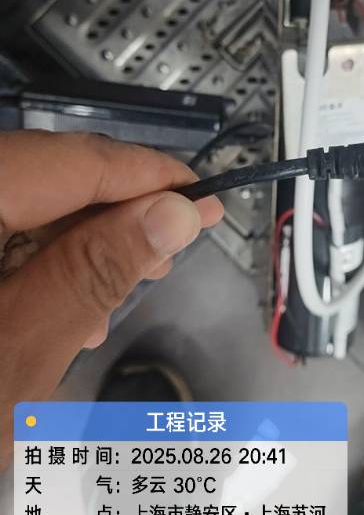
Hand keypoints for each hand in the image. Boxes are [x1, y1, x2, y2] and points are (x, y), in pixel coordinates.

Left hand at [0, 131, 222, 468]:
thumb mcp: (20, 353)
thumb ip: (98, 271)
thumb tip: (169, 212)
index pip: (63, 161)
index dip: (144, 173)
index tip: (194, 194)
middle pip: (37, 174)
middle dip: (114, 209)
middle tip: (172, 241)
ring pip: (15, 200)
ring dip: (78, 237)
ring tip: (126, 280)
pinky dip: (34, 256)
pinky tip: (63, 295)